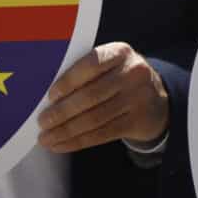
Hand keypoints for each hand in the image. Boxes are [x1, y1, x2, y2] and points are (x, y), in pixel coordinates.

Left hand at [37, 42, 167, 152]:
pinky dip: (78, 141)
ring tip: (47, 137)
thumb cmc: (119, 78)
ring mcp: (138, 98)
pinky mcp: (138, 121)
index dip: (68, 81)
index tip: (50, 96)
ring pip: (95, 118)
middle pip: (91, 95)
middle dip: (62, 111)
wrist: (155, 97)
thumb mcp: (110, 65)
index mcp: (120, 52)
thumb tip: (48, 98)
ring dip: (66, 130)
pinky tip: (62, 144)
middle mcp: (133, 73)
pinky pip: (102, 134)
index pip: (91, 65)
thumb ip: (86, 74)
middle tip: (42, 121)